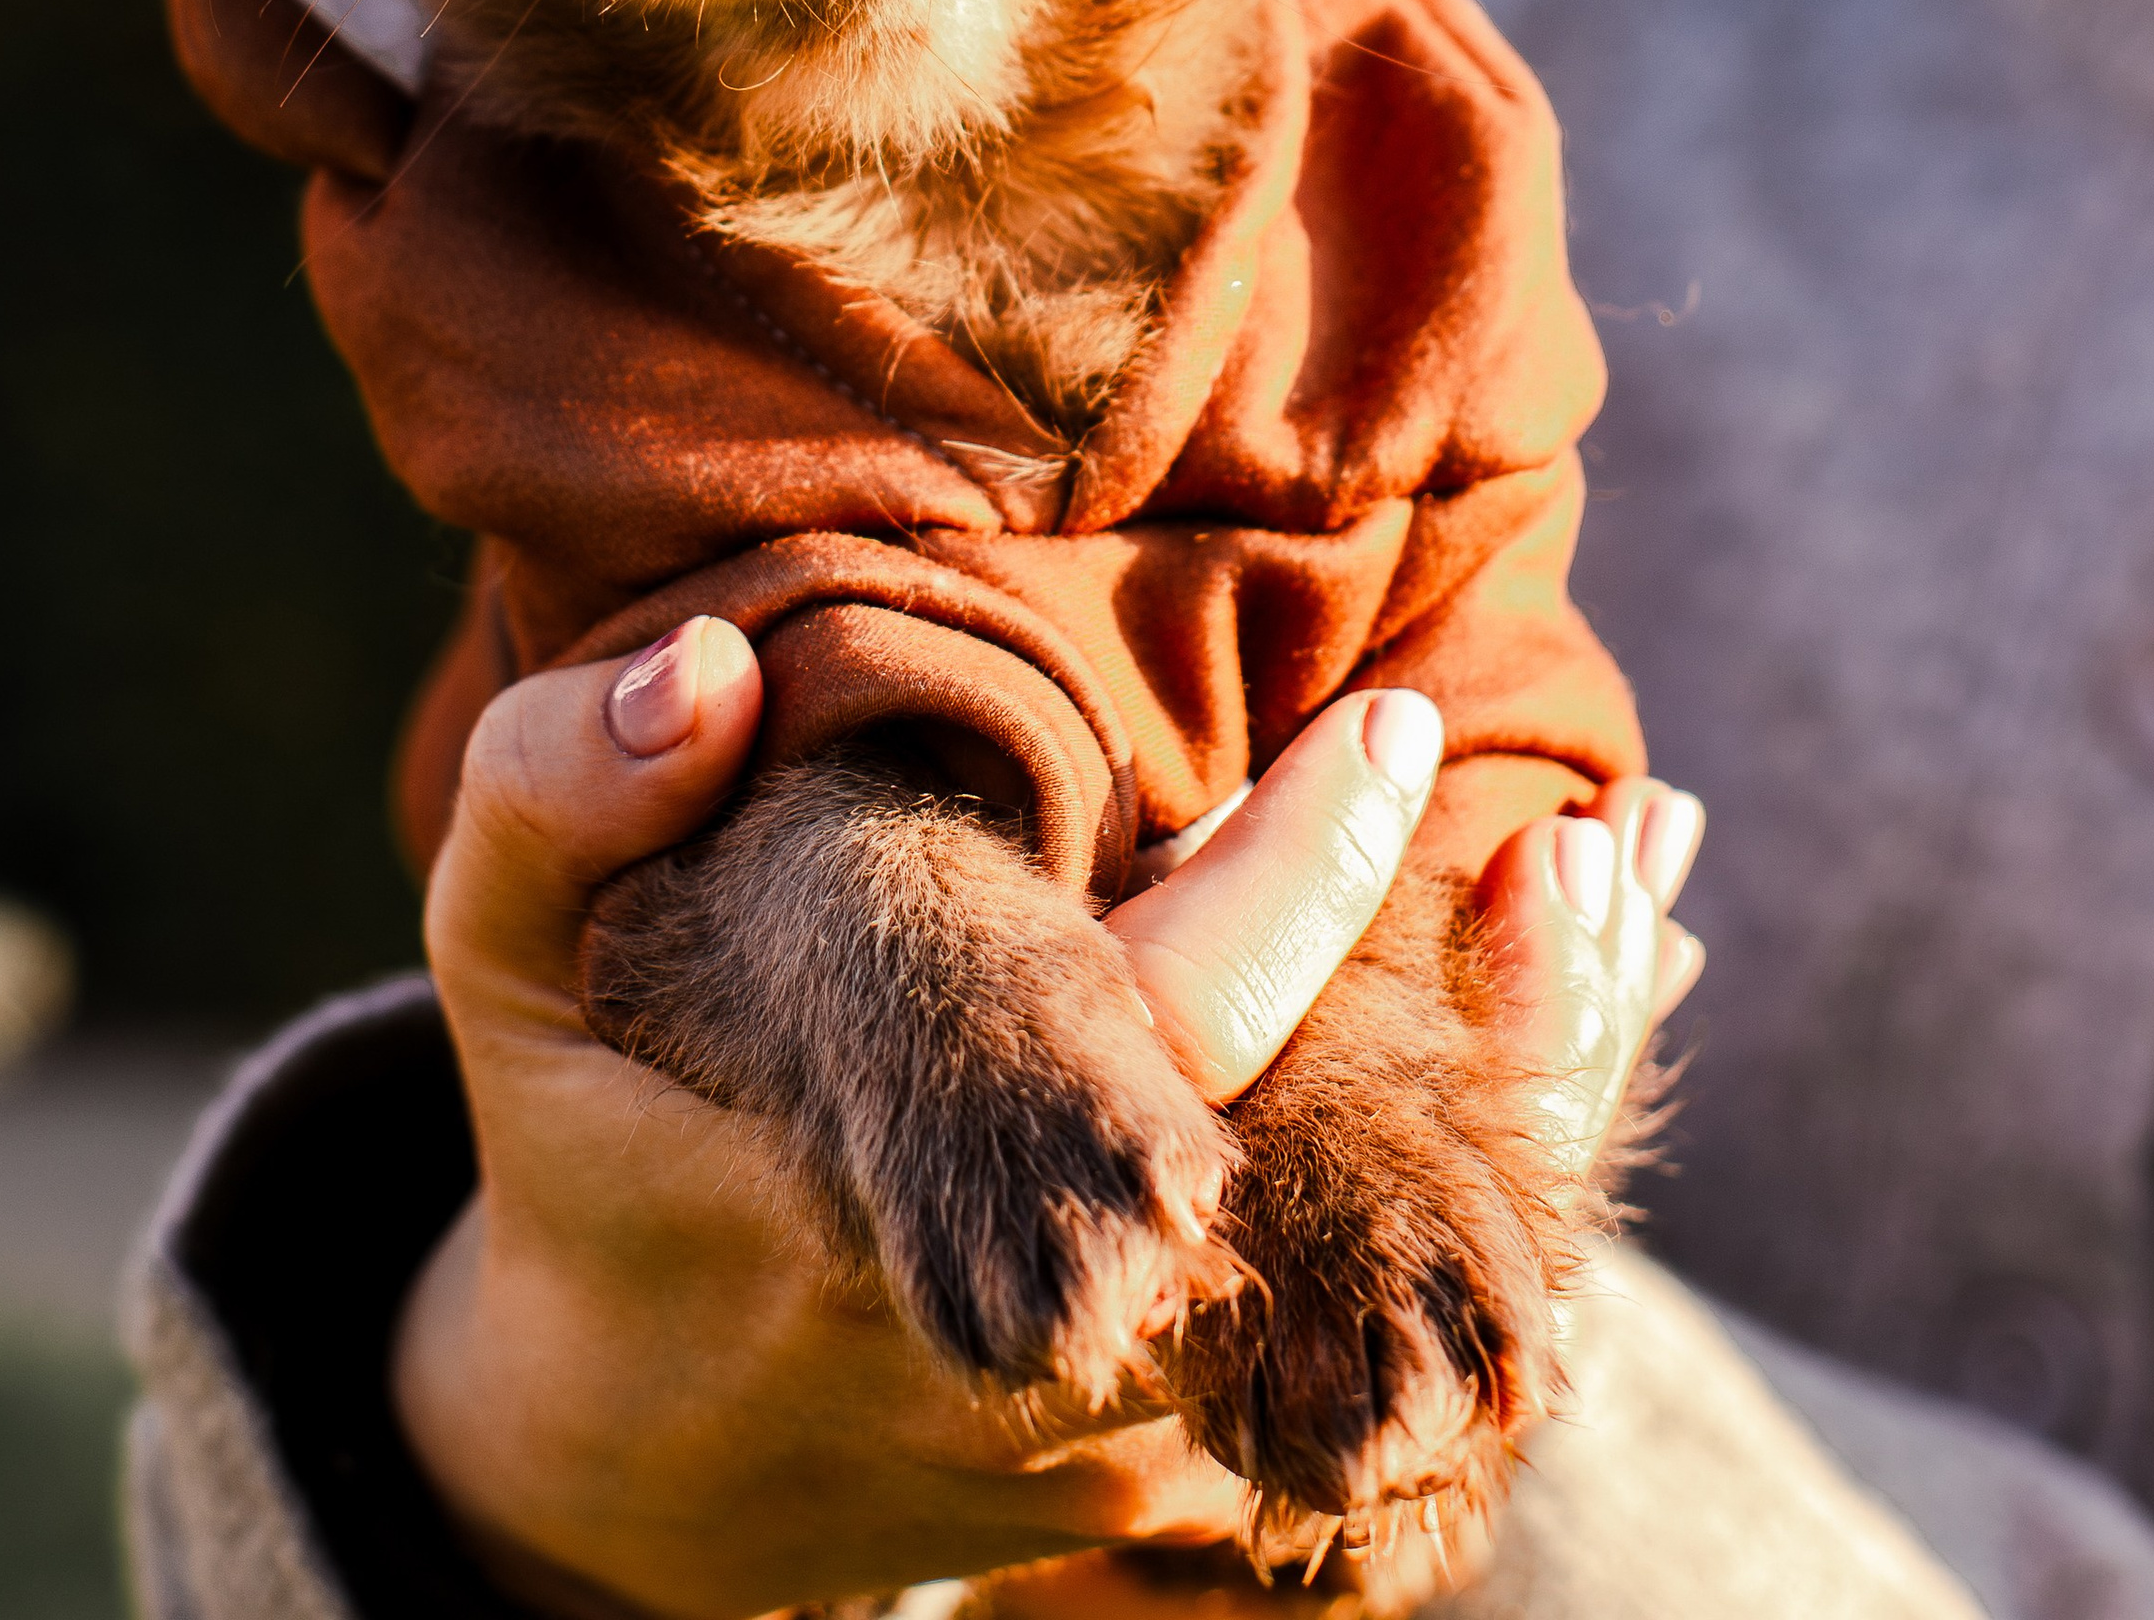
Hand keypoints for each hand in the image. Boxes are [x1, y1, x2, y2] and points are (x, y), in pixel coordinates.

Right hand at [394, 625, 1702, 1619]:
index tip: (1395, 731)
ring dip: (1537, 1095)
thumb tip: (715, 670)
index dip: (1291, 890)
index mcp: (883, 1212)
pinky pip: (1400, 1331)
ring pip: (1396, 1286)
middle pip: (1336, 1190)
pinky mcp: (1206, 1485)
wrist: (628, 1464)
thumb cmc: (585, 1142)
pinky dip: (1509, 1181)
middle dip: (1490, 1018)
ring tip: (1649, 879)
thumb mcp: (504, 959)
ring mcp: (1146, 1454)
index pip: (1152, 1044)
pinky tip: (1606, 998)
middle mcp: (1052, 1364)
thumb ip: (564, 796)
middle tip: (1618, 827)